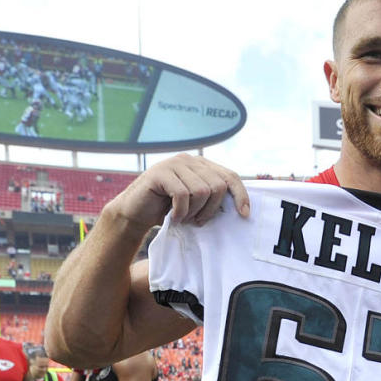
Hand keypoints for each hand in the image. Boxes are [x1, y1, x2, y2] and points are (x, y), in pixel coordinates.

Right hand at [107, 153, 249, 229]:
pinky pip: (183, 195)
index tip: (244, 214)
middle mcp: (190, 160)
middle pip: (218, 186)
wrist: (135, 212)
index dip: (240, 195)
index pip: (230, 176)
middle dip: (211, 209)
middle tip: (198, 221)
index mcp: (202, 165)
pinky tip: (173, 216)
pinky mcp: (160, 173)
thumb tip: (243, 208)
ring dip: (194, 211)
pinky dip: (181, 211)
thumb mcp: (196, 202)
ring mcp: (174, 163)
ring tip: (184, 218)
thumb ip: (213, 196)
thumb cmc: (168, 210)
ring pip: (202, 191)